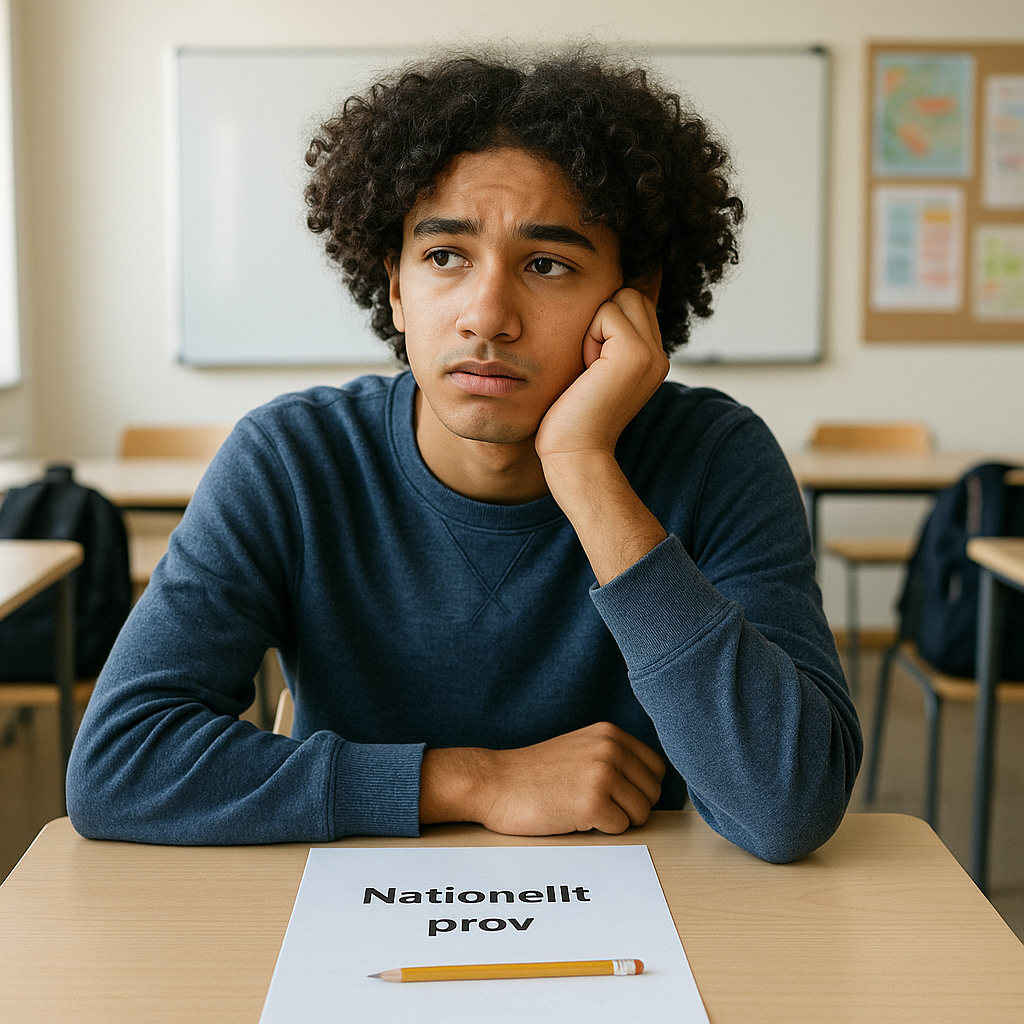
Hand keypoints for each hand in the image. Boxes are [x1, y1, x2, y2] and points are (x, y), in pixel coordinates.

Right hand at [420, 722, 665, 834]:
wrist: (494, 783)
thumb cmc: (535, 773)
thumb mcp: (582, 748)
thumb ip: (616, 756)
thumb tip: (653, 783)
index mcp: (610, 733)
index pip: (656, 768)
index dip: (640, 787)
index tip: (617, 793)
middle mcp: (610, 749)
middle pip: (652, 793)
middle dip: (631, 806)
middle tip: (596, 804)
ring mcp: (602, 775)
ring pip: (641, 813)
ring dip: (616, 819)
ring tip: (583, 808)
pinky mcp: (592, 804)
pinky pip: (620, 828)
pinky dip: (600, 830)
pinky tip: (574, 816)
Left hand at [535, 287, 668, 461]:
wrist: (575, 451)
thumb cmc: (572, 416)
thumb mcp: (596, 371)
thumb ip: (608, 341)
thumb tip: (603, 303)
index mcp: (652, 360)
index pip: (634, 307)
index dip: (606, 325)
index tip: (594, 366)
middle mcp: (659, 356)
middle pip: (631, 295)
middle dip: (603, 319)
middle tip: (591, 364)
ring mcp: (652, 354)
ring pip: (622, 299)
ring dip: (596, 327)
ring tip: (590, 368)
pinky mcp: (636, 353)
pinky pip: (607, 312)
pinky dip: (590, 336)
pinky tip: (588, 370)